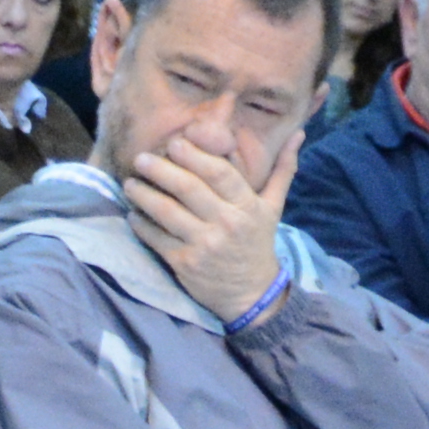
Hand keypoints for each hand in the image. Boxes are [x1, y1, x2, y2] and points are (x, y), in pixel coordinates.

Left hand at [119, 122, 283, 321]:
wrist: (252, 294)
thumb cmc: (258, 243)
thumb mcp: (273, 207)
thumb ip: (283, 169)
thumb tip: (298, 134)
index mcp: (247, 206)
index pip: (220, 173)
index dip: (195, 156)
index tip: (174, 143)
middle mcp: (226, 223)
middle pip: (189, 189)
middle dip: (161, 170)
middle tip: (141, 158)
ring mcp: (204, 245)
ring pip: (168, 213)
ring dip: (145, 195)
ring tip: (130, 183)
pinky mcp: (185, 264)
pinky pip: (157, 240)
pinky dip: (142, 225)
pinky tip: (132, 214)